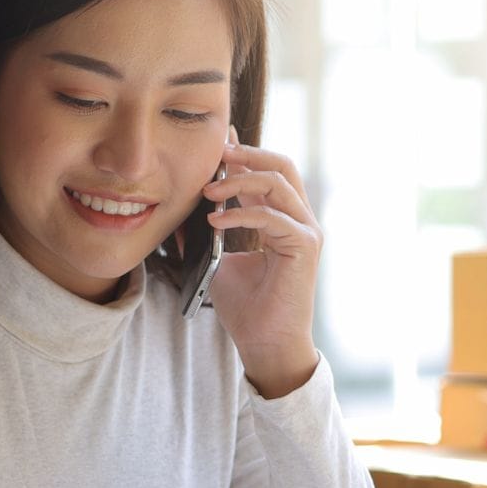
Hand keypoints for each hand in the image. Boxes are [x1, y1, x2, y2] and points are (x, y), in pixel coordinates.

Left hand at [204, 130, 321, 398]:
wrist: (264, 343)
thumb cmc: (245, 308)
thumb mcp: (217, 260)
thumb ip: (206, 233)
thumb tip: (180, 209)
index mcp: (282, 219)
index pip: (268, 173)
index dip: (243, 153)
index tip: (216, 144)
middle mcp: (299, 220)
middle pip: (281, 165)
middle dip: (246, 154)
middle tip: (214, 155)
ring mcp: (306, 232)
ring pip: (278, 183)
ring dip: (239, 181)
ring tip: (208, 191)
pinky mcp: (305, 247)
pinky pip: (272, 216)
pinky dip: (241, 213)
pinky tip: (215, 220)